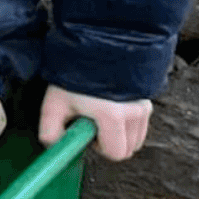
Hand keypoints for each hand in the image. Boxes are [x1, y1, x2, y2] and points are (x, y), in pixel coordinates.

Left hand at [38, 84, 152, 159]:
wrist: (95, 45)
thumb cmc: (73, 74)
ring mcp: (145, 105)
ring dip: (120, 133)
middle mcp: (134, 112)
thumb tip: (55, 147)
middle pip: (129, 149)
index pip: (116, 153)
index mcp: (112, 116)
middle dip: (110, 142)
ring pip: (137, 138)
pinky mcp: (148, 100)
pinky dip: (128, 123)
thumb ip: (50, 131)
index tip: (87, 130)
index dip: (99, 147)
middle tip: (93, 122)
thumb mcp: (54, 103)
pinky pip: (141, 125)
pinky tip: (112, 107)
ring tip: (102, 113)